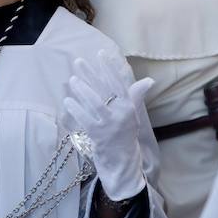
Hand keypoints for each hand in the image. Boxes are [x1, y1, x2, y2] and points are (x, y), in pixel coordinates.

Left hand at [62, 50, 153, 201]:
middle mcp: (122, 114)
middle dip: (91, 73)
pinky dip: (76, 109)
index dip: (110, 67)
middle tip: (78, 61)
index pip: (119, 82)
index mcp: (129, 107)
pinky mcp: (98, 136)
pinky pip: (85, 119)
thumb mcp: (133, 116)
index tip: (101, 54)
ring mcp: (110, 125)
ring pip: (95, 103)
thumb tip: (149, 81)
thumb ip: (135, 97)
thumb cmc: (126, 137)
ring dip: (82, 89)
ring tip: (72, 80)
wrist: (124, 163)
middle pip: (105, 89)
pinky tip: (67, 101)